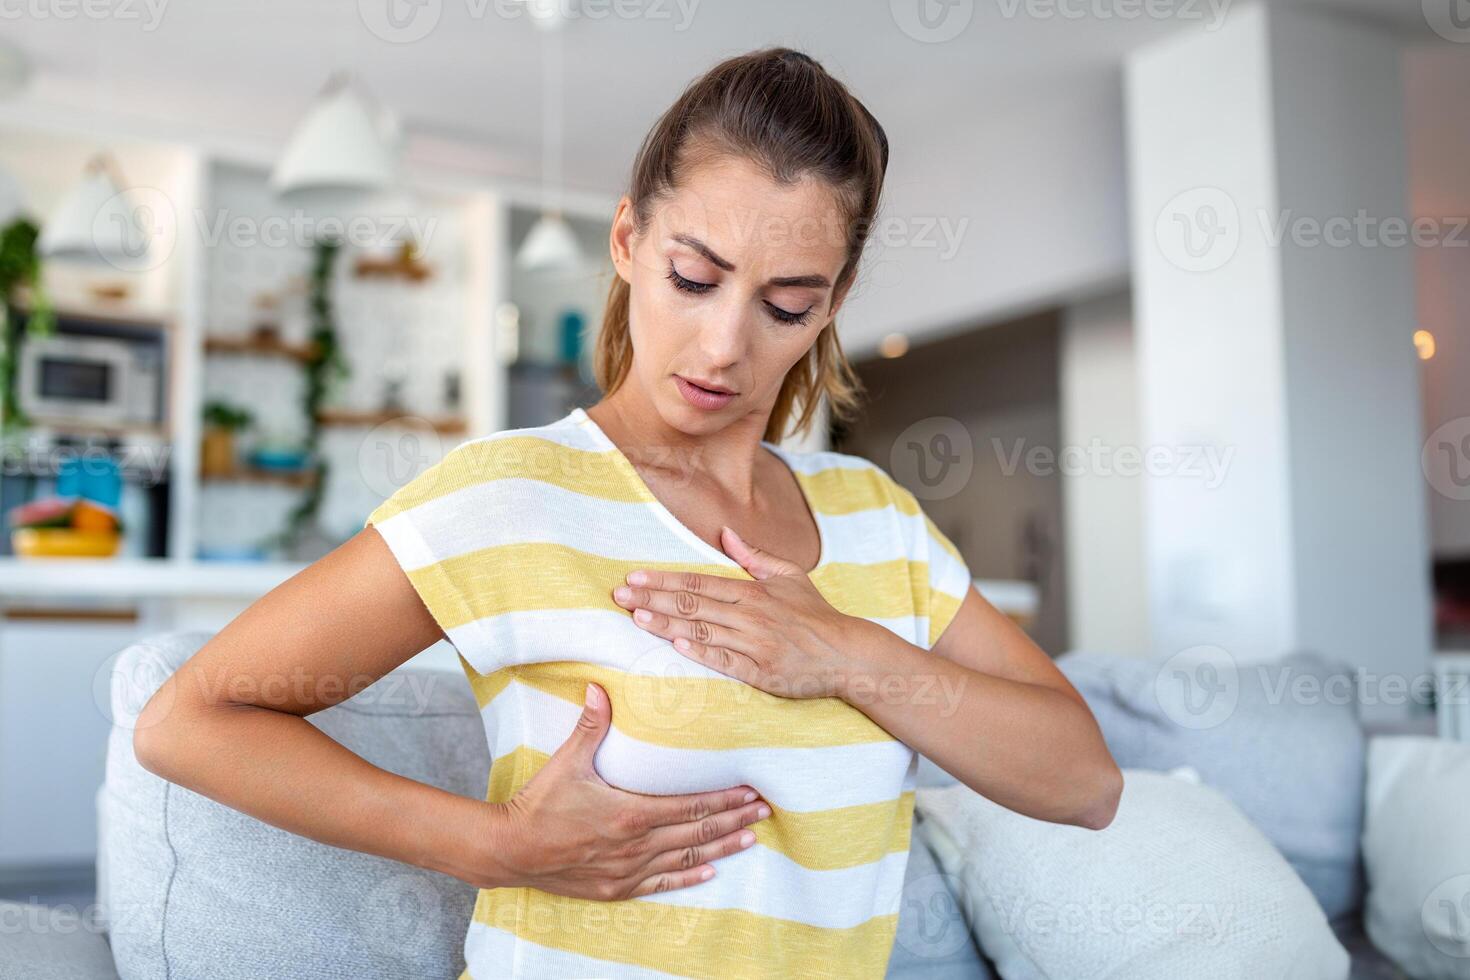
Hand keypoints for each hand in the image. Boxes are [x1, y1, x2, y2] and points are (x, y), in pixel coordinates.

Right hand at [487, 681, 769, 899]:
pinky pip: (662, 883)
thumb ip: (591, 725)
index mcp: (631, 812)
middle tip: (764, 811)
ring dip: (721, 849)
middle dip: (734, 820)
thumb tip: (601, 686)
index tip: (750, 790)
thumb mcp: (567, 761)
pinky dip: (688, 878)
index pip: (691, 805)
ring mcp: (628, 869)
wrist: (511, 850)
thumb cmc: (539, 804)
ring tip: (750, 838)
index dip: (724, 799)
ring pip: (686, 859)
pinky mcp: (617, 887)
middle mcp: (637, 844)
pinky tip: (710, 873)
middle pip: (697, 832)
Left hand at [611, 525, 863, 699]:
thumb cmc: (815, 615)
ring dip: (666, 623)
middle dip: (652, 598)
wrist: (846, 654)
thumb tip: (725, 533)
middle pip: (692, 604)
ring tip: (635, 617)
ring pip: (702, 630)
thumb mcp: (790, 576)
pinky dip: (700, 651)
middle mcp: (750, 614)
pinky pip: (725, 660)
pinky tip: (676, 644)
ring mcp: (754, 643)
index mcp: (753, 591)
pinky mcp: (760, 671)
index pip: (698, 582)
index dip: (663, 579)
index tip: (634, 577)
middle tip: (618, 595)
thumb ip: (754, 556)